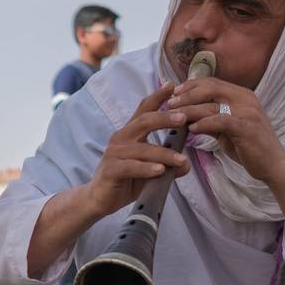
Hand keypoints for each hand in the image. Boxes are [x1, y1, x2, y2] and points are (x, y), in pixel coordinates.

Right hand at [82, 82, 190, 216]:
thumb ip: (166, 163)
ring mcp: (114, 153)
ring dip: (164, 154)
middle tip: (184, 118)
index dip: (157, 96)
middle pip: (144, 121)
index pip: (144, 110)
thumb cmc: (125, 180)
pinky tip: (160, 171)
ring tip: (181, 160)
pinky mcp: (111, 170)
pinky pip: (131, 167)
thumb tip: (185, 164)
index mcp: (130, 133)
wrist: (99, 199)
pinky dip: (147, 168)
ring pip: (142, 149)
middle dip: (165, 118)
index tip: (172, 85)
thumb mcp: (149, 169)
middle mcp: (121, 138)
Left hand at [169, 78, 284, 183]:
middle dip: (186, 94)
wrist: (273, 164)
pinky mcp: (246, 127)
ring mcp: (247, 112)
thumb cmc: (248, 147)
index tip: (173, 93)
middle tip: (169, 103)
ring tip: (173, 116)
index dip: (191, 86)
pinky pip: (221, 121)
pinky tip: (191, 129)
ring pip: (212, 104)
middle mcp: (245, 98)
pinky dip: (204, 123)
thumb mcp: (226, 129)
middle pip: (210, 87)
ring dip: (190, 110)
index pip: (212, 82)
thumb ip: (211, 119)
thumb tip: (187, 116)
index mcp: (241, 95)